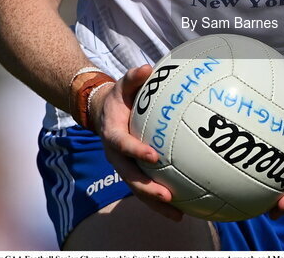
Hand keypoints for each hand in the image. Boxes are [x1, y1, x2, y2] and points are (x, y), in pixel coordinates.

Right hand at [88, 64, 185, 221]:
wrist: (102, 113)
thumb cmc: (118, 97)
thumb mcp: (122, 85)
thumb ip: (133, 77)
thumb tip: (147, 68)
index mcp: (112, 134)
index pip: (123, 145)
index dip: (136, 152)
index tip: (154, 157)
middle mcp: (116, 155)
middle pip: (130, 176)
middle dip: (148, 189)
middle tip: (168, 196)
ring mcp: (123, 166)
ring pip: (137, 189)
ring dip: (156, 203)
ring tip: (178, 215)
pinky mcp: (132, 172)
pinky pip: (145, 189)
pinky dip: (159, 201)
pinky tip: (182, 209)